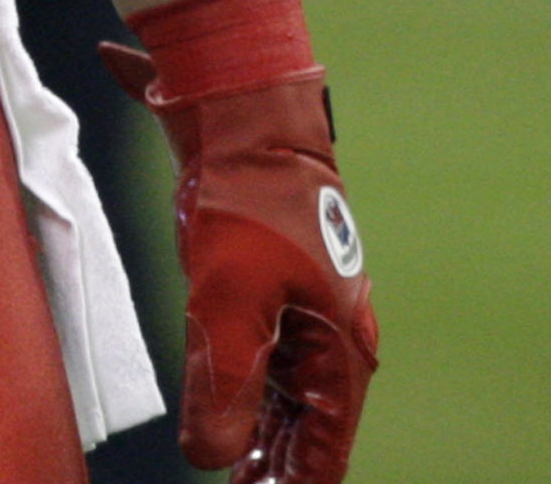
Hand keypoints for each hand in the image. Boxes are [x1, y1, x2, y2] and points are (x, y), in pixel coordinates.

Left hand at [105, 48, 376, 482]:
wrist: (239, 105)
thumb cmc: (246, 197)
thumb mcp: (228, 299)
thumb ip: (224, 383)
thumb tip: (212, 460)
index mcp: (339, 344)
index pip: (326, 446)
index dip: (298, 483)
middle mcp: (327, 330)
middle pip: (308, 422)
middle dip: (277, 463)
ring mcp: (296, 301)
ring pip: (282, 387)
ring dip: (257, 428)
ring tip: (231, 467)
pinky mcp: (262, 276)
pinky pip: (258, 346)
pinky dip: (241, 382)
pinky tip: (214, 402)